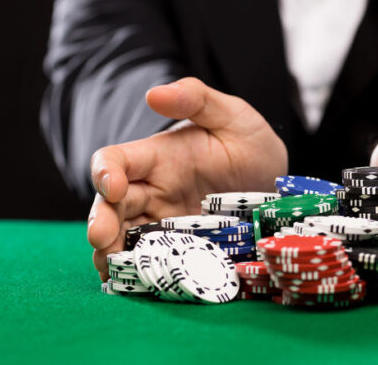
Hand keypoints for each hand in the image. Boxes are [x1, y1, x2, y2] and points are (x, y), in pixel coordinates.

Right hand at [87, 78, 287, 279]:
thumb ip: (196, 99)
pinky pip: (153, 261)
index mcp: (158, 157)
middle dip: (101, 221)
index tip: (114, 186)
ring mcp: (165, 223)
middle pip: (110, 206)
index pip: (115, 161)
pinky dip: (139, 272)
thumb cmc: (250, 144)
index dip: (105, 173)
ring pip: (125, 237)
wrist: (275, 185)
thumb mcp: (233, 116)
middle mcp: (153, 191)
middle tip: (102, 239)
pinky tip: (134, 283)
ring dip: (113, 253)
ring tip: (113, 269)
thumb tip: (153, 93)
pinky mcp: (182, 248)